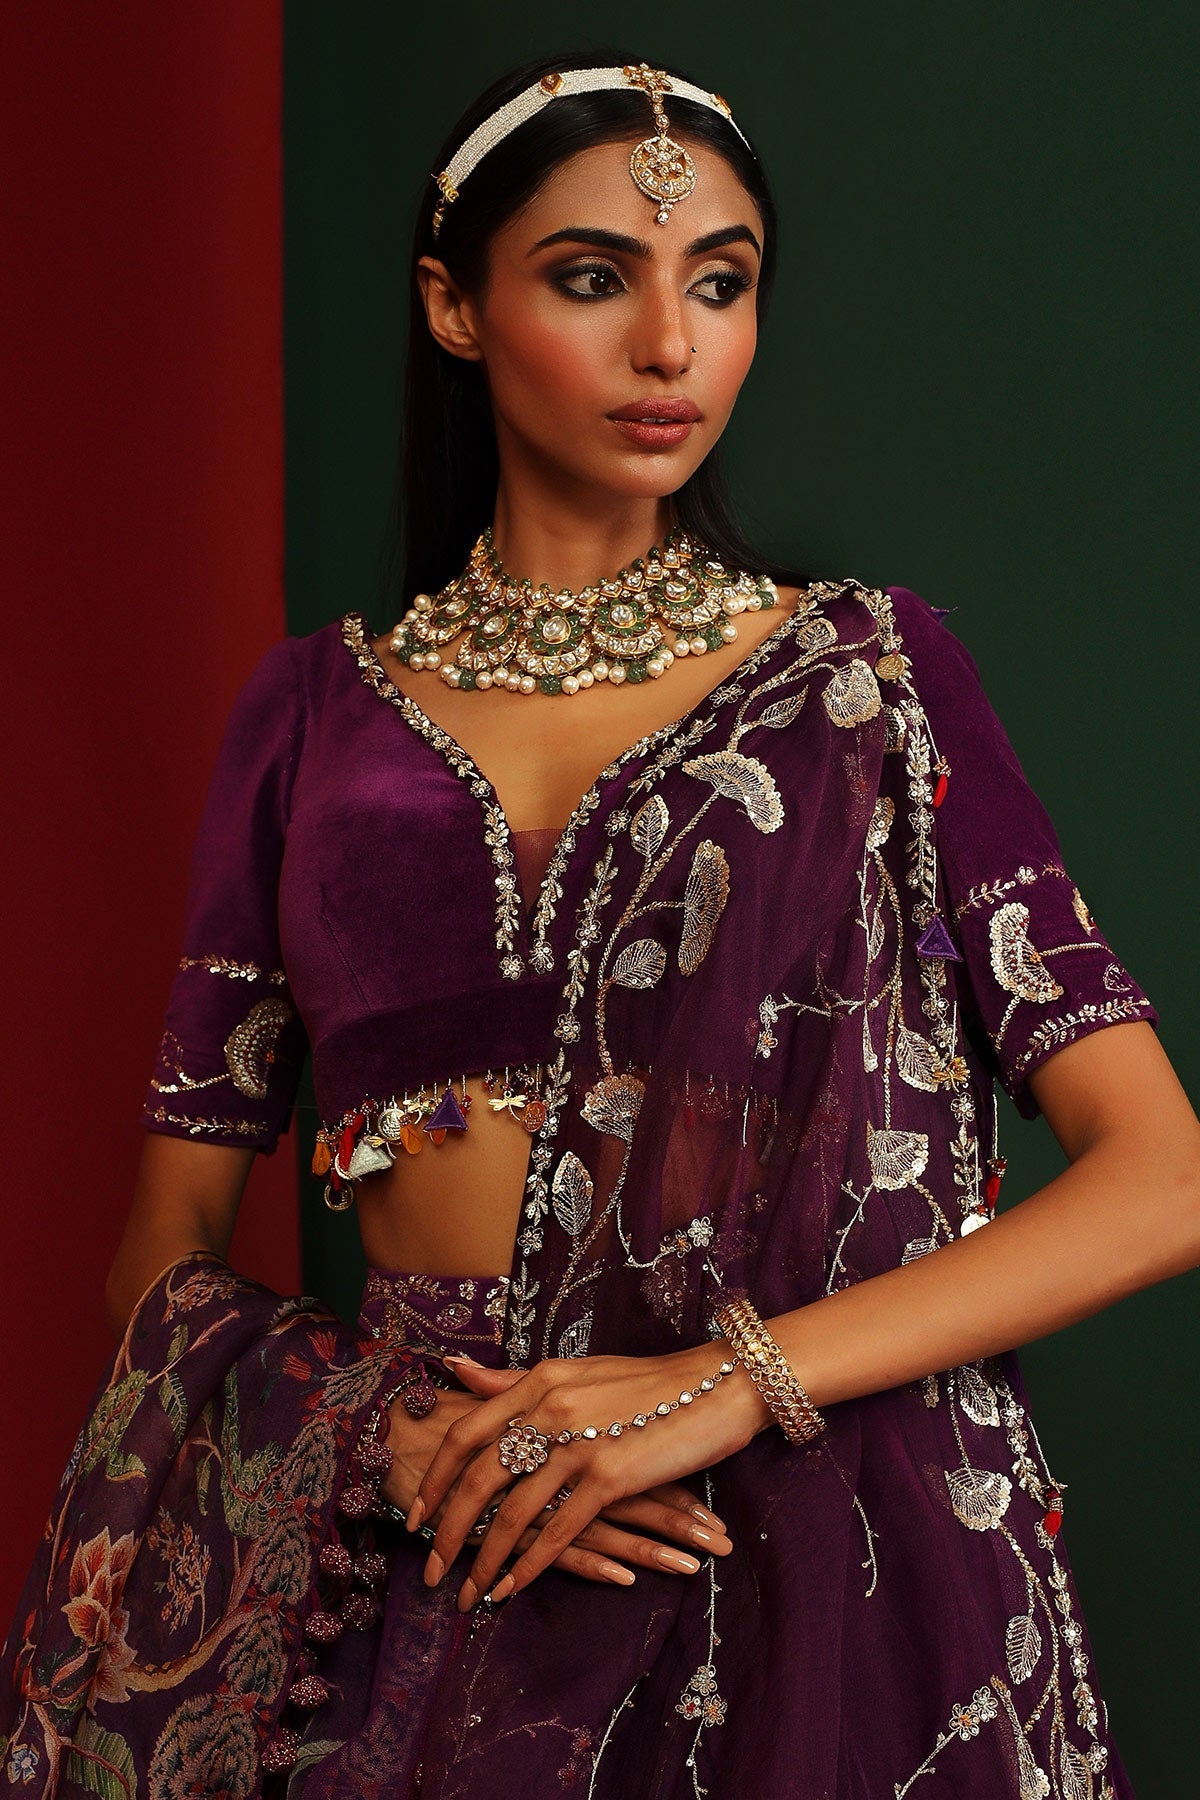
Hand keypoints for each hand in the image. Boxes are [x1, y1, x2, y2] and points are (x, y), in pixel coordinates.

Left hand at [408, 1344, 761, 1609]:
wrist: (714, 1386)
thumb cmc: (647, 1382)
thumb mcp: (575, 1373)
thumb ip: (515, 1381)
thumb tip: (456, 1368)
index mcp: (538, 1381)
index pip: (466, 1433)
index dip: (435, 1478)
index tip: (415, 1513)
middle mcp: (549, 1408)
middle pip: (478, 1478)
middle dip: (448, 1529)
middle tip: (428, 1567)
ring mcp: (579, 1442)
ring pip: (513, 1512)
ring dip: (485, 1560)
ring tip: (466, 1591)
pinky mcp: (611, 1476)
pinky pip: (558, 1531)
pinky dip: (530, 1565)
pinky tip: (511, 1589)